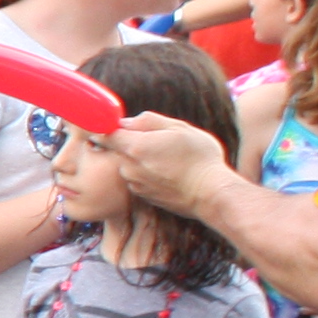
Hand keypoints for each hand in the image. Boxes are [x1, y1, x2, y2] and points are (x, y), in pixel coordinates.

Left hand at [107, 111, 235, 217]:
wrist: (211, 195)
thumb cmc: (200, 158)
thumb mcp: (180, 128)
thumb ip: (148, 121)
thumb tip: (126, 122)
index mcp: (135, 147)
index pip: (106, 134)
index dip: (110, 127)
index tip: (121, 125)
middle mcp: (129, 167)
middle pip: (118, 149)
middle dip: (132, 142)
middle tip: (159, 142)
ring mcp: (135, 183)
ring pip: (128, 164)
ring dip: (140, 160)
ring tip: (168, 160)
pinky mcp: (142, 195)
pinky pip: (137, 178)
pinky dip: (147, 174)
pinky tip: (168, 173)